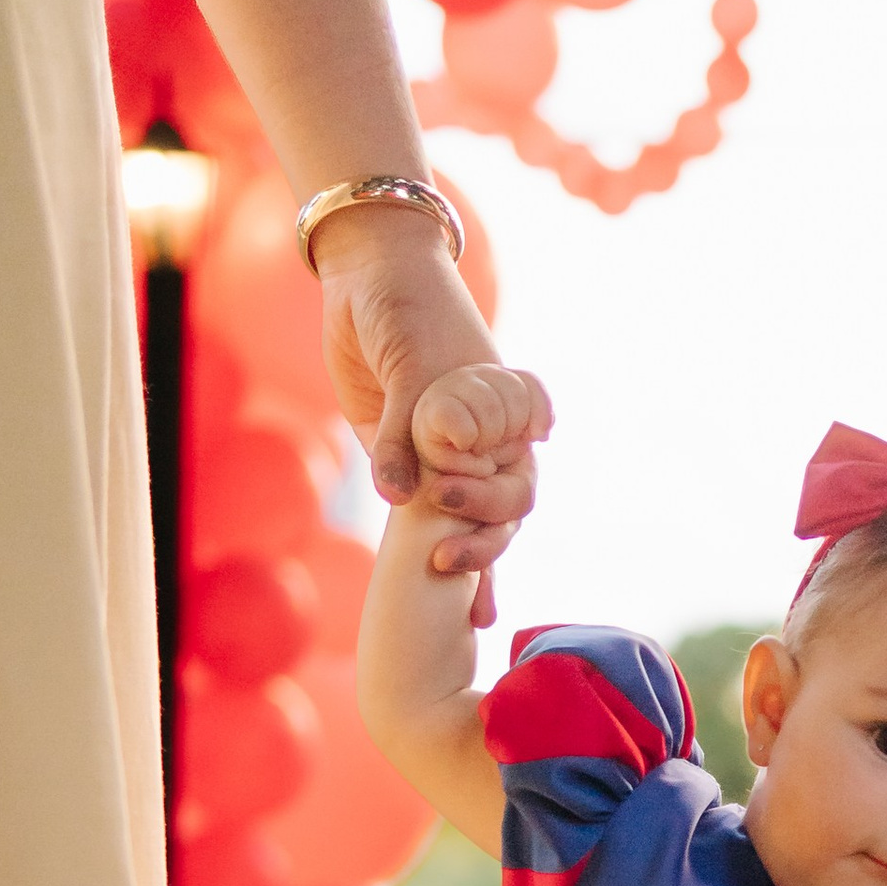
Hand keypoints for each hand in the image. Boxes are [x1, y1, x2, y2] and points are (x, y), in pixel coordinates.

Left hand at [312, 202, 551, 562]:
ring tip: (452, 587)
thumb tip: (397, 496)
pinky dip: (445, 557)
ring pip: (477, 519)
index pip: (519, 471)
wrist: (367, 278)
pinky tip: (462, 606)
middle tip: (443, 553)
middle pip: (505, 505)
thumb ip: (402, 433)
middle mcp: (487, 438)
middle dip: (481, 536)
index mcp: (503, 412)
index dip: (496, 498)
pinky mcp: (410, 467)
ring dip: (471, 556)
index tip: (451, 494)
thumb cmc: (404, 308)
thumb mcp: (408, 366)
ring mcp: (451, 457)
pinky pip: (432, 519)